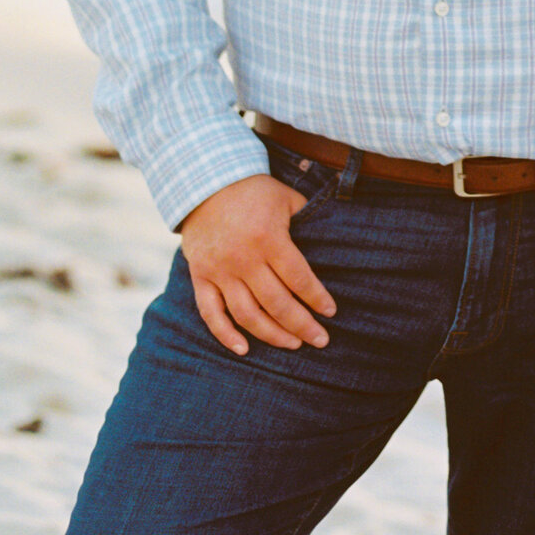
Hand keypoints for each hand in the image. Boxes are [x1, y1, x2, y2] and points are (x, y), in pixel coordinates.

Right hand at [178, 173, 336, 354]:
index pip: (298, 278)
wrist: (205, 184)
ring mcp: (220, 270)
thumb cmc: (254, 191)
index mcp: (269, 238)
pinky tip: (244, 350)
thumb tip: (334, 240)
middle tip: (320, 340)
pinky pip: (210, 313)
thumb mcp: (287, 199)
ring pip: (247, 315)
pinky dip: (225, 334)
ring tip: (293, 344)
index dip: (317, 299)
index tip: (331, 313)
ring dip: (272, 335)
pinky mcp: (200, 277)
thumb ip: (308, 221)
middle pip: (277, 303)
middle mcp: (243, 259)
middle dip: (302, 325)